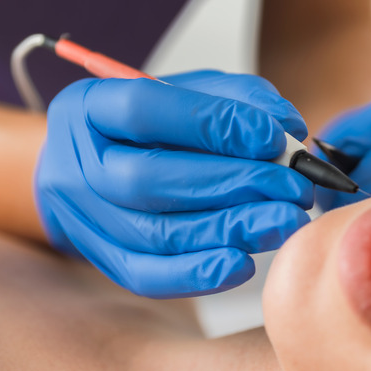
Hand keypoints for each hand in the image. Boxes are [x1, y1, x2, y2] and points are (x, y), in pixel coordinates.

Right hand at [35, 70, 312, 297]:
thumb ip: (235, 99)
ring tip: (285, 221)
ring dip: (229, 230)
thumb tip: (288, 128)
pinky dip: (198, 274)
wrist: (92, 167)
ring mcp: (84, 216)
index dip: (214, 124)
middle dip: (231, 184)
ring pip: (155, 233)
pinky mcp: (101, 258)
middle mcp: (77, 163)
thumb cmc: (149, 127)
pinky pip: (146, 276)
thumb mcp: (186, 94)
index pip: (144, 109)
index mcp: (90, 107)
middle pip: (147, 179)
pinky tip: (244, 263)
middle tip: (293, 188)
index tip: (274, 139)